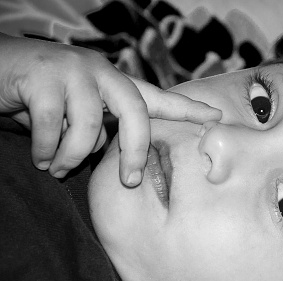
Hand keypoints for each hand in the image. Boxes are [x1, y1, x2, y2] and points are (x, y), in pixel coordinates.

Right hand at [0, 33, 220, 186]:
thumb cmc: (44, 97)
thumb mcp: (79, 113)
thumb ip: (103, 129)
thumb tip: (119, 156)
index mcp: (114, 83)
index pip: (157, 97)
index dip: (187, 108)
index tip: (216, 117)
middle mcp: (101, 72)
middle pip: (136, 112)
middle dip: (136, 150)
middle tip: (129, 181)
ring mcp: (74, 71)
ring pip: (89, 124)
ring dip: (72, 155)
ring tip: (57, 168)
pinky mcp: (43, 76)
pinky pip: (52, 124)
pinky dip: (47, 149)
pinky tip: (41, 158)